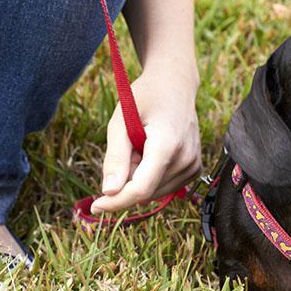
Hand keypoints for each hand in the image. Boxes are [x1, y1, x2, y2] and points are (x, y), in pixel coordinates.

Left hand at [90, 63, 200, 212]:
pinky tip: (150, 151)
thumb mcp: (120, 121)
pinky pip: (164, 186)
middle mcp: (186, 158)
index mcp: (167, 145)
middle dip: (126, 180)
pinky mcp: (194, 168)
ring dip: (138, 177)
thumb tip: (109, 191)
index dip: (116, 201)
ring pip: (154, 191)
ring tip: (140, 145)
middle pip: (146, 191)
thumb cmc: (144, 98)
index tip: (95, 206)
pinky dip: (150, 175)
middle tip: (126, 148)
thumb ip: (115, 157)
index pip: (141, 188)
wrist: (175, 84)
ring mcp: (193, 164)